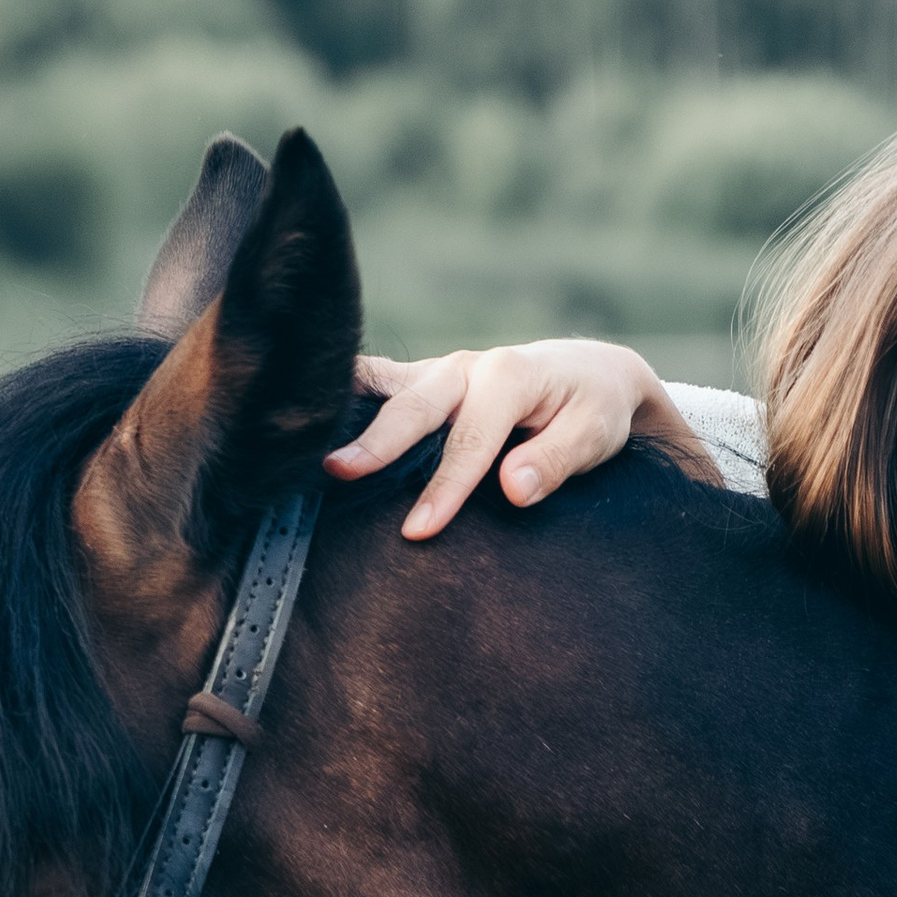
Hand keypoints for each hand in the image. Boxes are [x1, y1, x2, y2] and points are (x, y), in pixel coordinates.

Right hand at [327, 339, 702, 538]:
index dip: (445, 488)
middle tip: (338, 473)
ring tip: (303, 443)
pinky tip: (306, 416)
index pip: (470, 440)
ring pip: (386, 389)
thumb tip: (513, 488)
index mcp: (509, 376)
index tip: (417, 530)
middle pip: (414, 407)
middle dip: (377, 443)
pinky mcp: (422, 380)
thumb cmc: (593, 411)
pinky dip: (344, 396)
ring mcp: (439, 371)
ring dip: (347, 415)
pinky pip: (377, 383)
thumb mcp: (594, 435)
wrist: (588, 377)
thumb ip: (556, 460)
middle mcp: (466, 366)